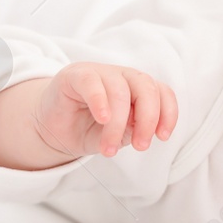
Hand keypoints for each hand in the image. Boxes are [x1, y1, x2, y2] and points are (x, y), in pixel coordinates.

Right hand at [33, 62, 178, 159]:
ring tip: (109, 149)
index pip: (162, 92)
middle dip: (148, 119)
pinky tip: (102, 118)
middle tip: (140, 146)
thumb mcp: (118, 135)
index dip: (168, 113)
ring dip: (118, 124)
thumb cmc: (89, 130)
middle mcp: (122, 77)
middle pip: (146, 88)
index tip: (163, 137)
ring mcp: (99, 72)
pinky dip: (100, 101)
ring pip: (120, 90)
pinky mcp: (76, 75)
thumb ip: (133, 129)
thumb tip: (143, 128)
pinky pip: (92, 82)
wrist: (55, 131)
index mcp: (137, 89)